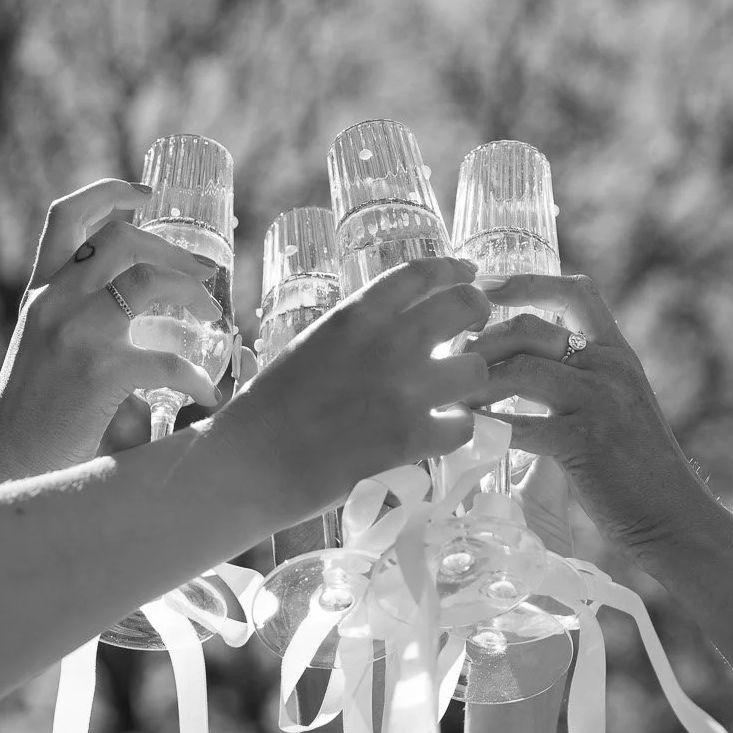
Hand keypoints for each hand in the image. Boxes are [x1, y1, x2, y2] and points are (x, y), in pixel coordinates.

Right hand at [0, 179, 226, 489]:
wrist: (4, 473)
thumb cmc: (34, 428)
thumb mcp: (45, 361)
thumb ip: (84, 334)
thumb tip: (150, 334)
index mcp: (38, 296)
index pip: (66, 217)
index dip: (109, 192)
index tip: (147, 194)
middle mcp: (52, 304)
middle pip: (121, 238)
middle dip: (173, 248)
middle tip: (206, 272)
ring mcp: (74, 334)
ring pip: (147, 281)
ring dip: (193, 295)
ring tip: (215, 320)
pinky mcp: (97, 373)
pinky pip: (165, 359)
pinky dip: (195, 377)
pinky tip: (207, 395)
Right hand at [228, 257, 491, 517]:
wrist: (255, 462)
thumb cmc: (268, 406)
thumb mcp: (309, 344)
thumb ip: (354, 331)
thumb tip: (390, 326)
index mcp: (357, 314)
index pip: (423, 273)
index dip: (452, 270)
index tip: (466, 273)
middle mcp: (389, 342)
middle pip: (464, 306)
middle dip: (477, 313)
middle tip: (475, 328)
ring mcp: (406, 390)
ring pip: (475, 369)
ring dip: (468, 380)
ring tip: (454, 392)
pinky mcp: (413, 438)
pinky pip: (464, 424)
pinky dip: (456, 428)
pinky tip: (441, 431)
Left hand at [465, 274, 710, 562]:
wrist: (675, 518)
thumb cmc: (637, 474)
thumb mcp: (617, 411)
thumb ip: (578, 389)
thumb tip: (519, 380)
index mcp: (619, 354)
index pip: (575, 292)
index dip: (525, 281)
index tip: (484, 287)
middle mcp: (612, 367)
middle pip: (532, 327)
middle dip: (482, 339)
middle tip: (449, 361)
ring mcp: (600, 402)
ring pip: (521, 368)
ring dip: (478, 382)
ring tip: (451, 398)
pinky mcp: (585, 442)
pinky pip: (522, 425)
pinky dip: (489, 427)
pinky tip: (467, 433)